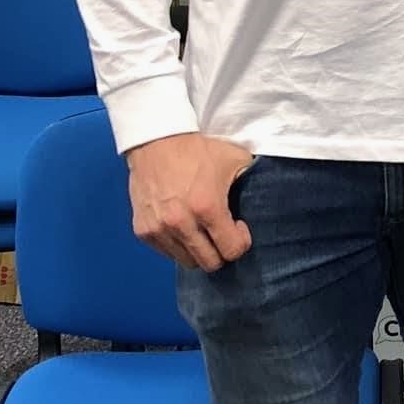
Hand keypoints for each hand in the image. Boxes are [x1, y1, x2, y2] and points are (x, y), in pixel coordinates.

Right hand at [125, 132, 253, 270]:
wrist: (156, 139)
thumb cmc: (197, 149)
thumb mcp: (234, 159)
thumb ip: (249, 181)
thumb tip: (261, 199)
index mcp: (207, 207)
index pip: (232, 250)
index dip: (241, 242)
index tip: (238, 227)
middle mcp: (181, 222)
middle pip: (210, 263)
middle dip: (221, 251)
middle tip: (221, 234)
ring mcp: (159, 228)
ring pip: (187, 261)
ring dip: (198, 250)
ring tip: (201, 230)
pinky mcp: (143, 230)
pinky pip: (166, 252)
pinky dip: (177, 245)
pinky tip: (183, 226)